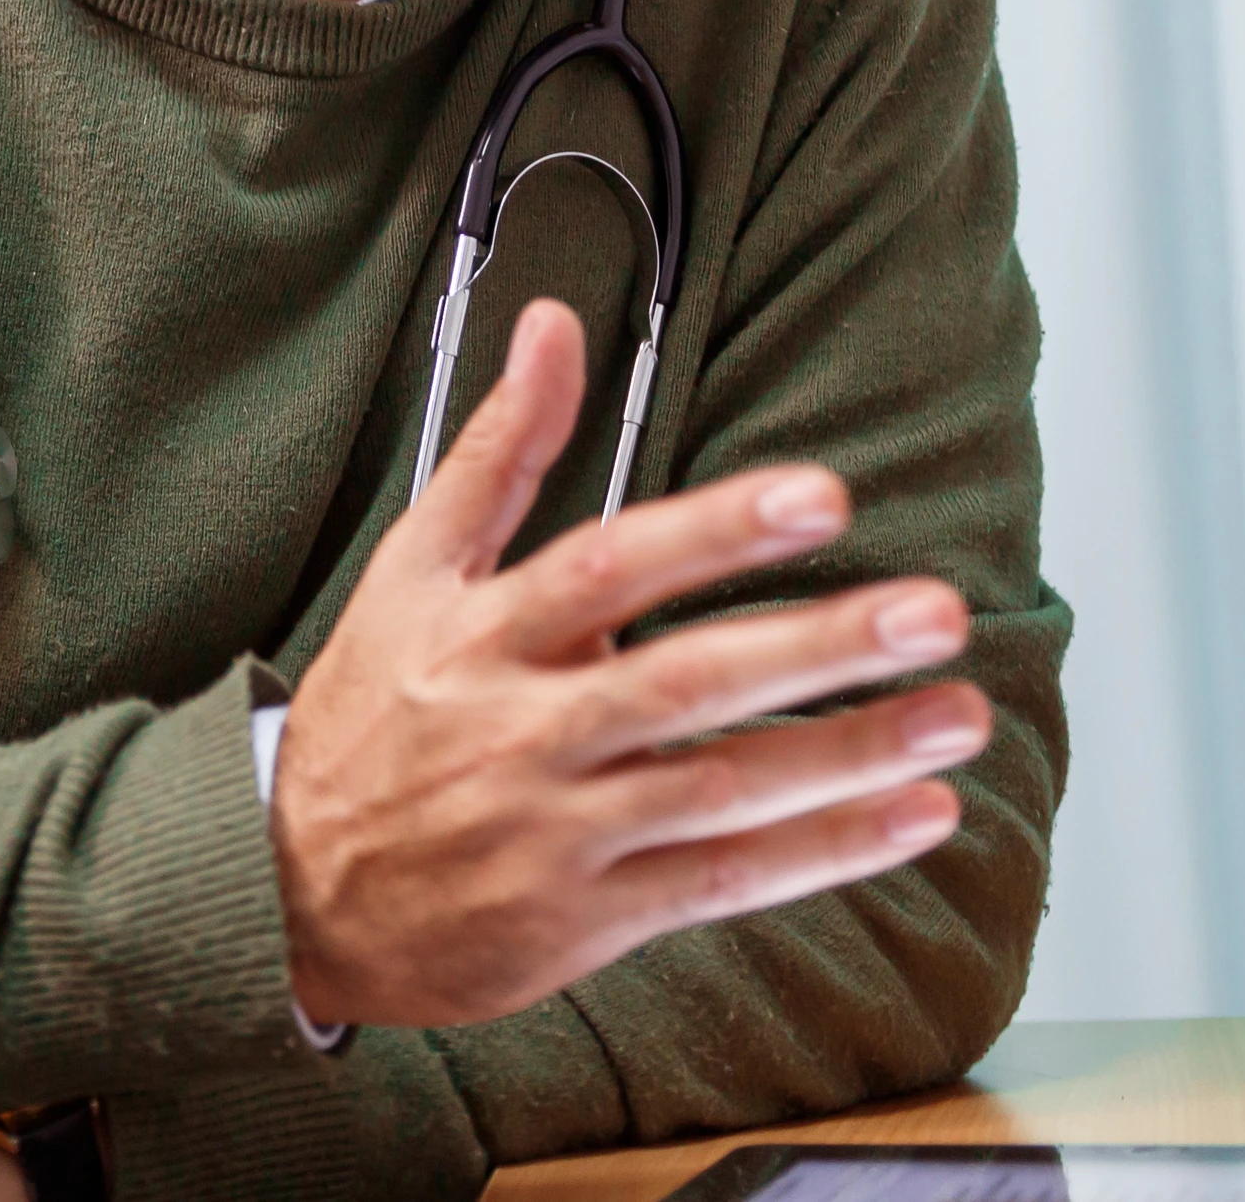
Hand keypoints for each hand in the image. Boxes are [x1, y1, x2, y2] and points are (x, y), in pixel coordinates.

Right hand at [270, 297, 990, 1032]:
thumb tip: (554, 325)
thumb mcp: (410, 570)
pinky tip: (913, 817)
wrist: (286, 889)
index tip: (821, 497)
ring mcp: (558, 832)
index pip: (609, 570)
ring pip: (724, 789)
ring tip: (958, 715)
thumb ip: (498, 449)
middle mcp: (524, 730)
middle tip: (936, 612)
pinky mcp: (586, 920)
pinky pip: (724, 880)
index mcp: (482, 636)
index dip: (716, 531)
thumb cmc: (369, 717)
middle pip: (686, 683)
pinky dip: (823, 851)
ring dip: (851, 754)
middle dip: (820, 646)